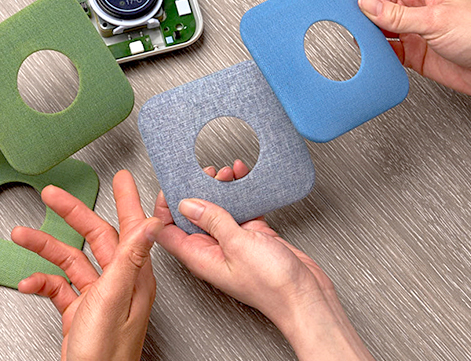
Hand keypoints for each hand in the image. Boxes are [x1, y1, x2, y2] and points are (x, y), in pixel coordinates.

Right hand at [11, 170, 162, 360]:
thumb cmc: (106, 354)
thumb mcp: (116, 297)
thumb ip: (130, 257)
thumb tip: (151, 221)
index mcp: (134, 276)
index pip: (132, 227)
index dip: (127, 199)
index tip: (123, 177)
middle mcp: (119, 283)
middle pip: (95, 237)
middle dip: (72, 214)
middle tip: (53, 194)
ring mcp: (98, 297)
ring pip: (71, 261)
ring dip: (45, 247)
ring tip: (21, 233)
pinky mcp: (79, 312)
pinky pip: (58, 287)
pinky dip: (41, 282)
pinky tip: (28, 283)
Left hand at [153, 161, 373, 360]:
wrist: (305, 296)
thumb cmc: (272, 284)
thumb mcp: (237, 244)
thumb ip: (212, 220)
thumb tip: (187, 204)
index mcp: (199, 257)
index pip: (168, 231)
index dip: (164, 207)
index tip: (172, 184)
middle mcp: (212, 251)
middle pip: (191, 217)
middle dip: (195, 191)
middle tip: (204, 173)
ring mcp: (232, 244)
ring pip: (217, 210)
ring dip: (219, 190)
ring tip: (225, 173)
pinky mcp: (252, 237)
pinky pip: (240, 211)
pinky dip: (241, 195)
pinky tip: (243, 180)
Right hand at [337, 0, 470, 101]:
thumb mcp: (436, 20)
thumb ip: (396, 14)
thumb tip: (366, 4)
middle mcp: (415, 4)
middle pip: (373, 0)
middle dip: (354, 6)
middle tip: (334, 12)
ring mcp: (413, 28)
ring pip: (376, 25)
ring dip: (363, 30)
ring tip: (348, 32)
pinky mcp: (413, 51)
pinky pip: (385, 48)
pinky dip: (374, 51)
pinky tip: (367, 51)